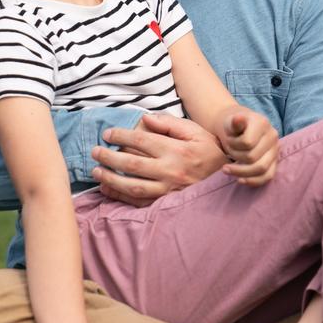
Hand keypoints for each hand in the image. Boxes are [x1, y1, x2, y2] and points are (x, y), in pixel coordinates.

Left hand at [91, 113, 225, 206]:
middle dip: (109, 157)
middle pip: (132, 164)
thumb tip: (145, 119)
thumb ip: (170, 124)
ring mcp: (168, 190)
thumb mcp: (195, 131)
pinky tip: (107, 189)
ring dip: (110, 179)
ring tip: (96, 172)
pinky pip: (139, 202)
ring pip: (133, 186)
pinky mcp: (167, 203)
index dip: (121, 136)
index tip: (108, 134)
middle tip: (95, 152)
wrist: (228, 178)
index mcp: (177, 150)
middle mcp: (171, 171)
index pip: (142, 141)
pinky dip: (120, 197)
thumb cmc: (209, 151)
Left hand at [217, 108, 278, 186]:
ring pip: (261, 169)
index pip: (247, 143)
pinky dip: (252, 181)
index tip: (228, 141)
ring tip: (226, 169)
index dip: (233, 145)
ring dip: (240, 172)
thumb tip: (238, 119)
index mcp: (263, 124)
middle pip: (253, 157)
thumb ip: (234, 122)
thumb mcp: (231, 121)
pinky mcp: (274, 163)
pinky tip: (239, 180)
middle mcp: (273, 137)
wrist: (242, 128)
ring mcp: (275, 151)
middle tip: (228, 153)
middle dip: (235, 157)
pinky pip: (267, 177)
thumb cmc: (234, 125)